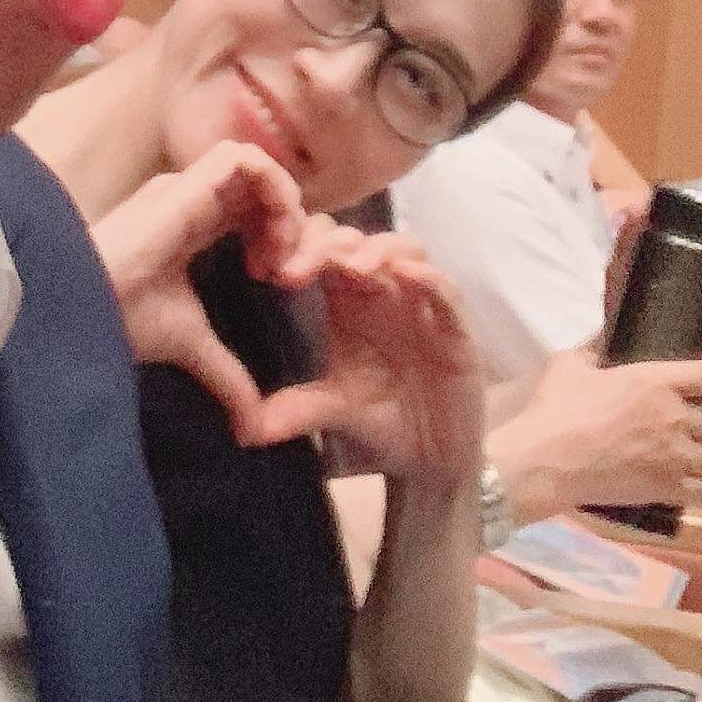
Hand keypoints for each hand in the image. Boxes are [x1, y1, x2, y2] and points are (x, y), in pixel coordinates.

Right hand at [91, 142, 310, 437]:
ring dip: (283, 205)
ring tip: (281, 251)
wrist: (90, 308)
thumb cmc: (126, 320)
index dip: (273, 233)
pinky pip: (245, 157)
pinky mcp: (187, 182)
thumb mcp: (192, 345)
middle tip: (284, 268)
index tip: (274, 279)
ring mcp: (190, 187)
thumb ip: (227, 375)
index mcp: (191, 226)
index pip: (246, 208)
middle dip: (285, 221)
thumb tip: (252, 429)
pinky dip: (273, 189)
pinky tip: (271, 236)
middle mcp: (193, 199)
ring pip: (256, 166)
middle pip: (257, 186)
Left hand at [246, 219, 485, 487]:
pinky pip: (446, 291)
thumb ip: (295, 410)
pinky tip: (406, 275)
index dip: (299, 248)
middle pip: (358, 241)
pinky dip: (428, 277)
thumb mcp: (333, 411)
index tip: (270, 269)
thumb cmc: (381, 421)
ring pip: (405, 250)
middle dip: (330, 244)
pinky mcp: (455, 329)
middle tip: (300, 266)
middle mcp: (383, 292)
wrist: (430, 460)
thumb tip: (246, 429)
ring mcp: (421, 305)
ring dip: (379, 250)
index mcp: (347, 300)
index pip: (323, 250)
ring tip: (352, 267)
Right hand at [487, 349, 701, 519]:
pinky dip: (698, 489)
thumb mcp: (572, 365)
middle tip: (698, 425)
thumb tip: (600, 344)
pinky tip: (685, 487)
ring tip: (690, 457)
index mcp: (655, 380)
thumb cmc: (556, 408)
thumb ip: (594, 352)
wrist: (546, 460)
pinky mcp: (665, 489)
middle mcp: (673, 416)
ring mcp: (672, 455)